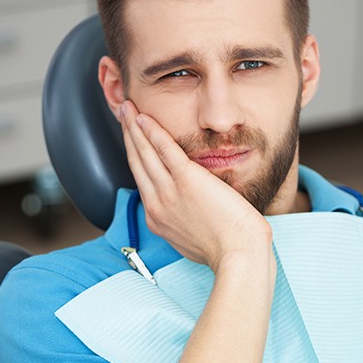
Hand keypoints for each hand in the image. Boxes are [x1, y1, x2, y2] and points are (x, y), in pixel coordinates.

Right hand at [120, 101, 272, 270]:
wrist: (239, 255)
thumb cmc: (227, 249)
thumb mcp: (195, 239)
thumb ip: (185, 220)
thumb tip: (190, 210)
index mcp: (159, 218)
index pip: (142, 179)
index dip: (135, 155)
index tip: (132, 139)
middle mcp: (157, 204)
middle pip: (137, 162)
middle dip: (128, 135)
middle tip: (122, 113)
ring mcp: (169, 192)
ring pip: (144, 153)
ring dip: (134, 127)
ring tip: (127, 107)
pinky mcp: (187, 180)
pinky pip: (164, 150)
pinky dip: (152, 132)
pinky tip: (144, 117)